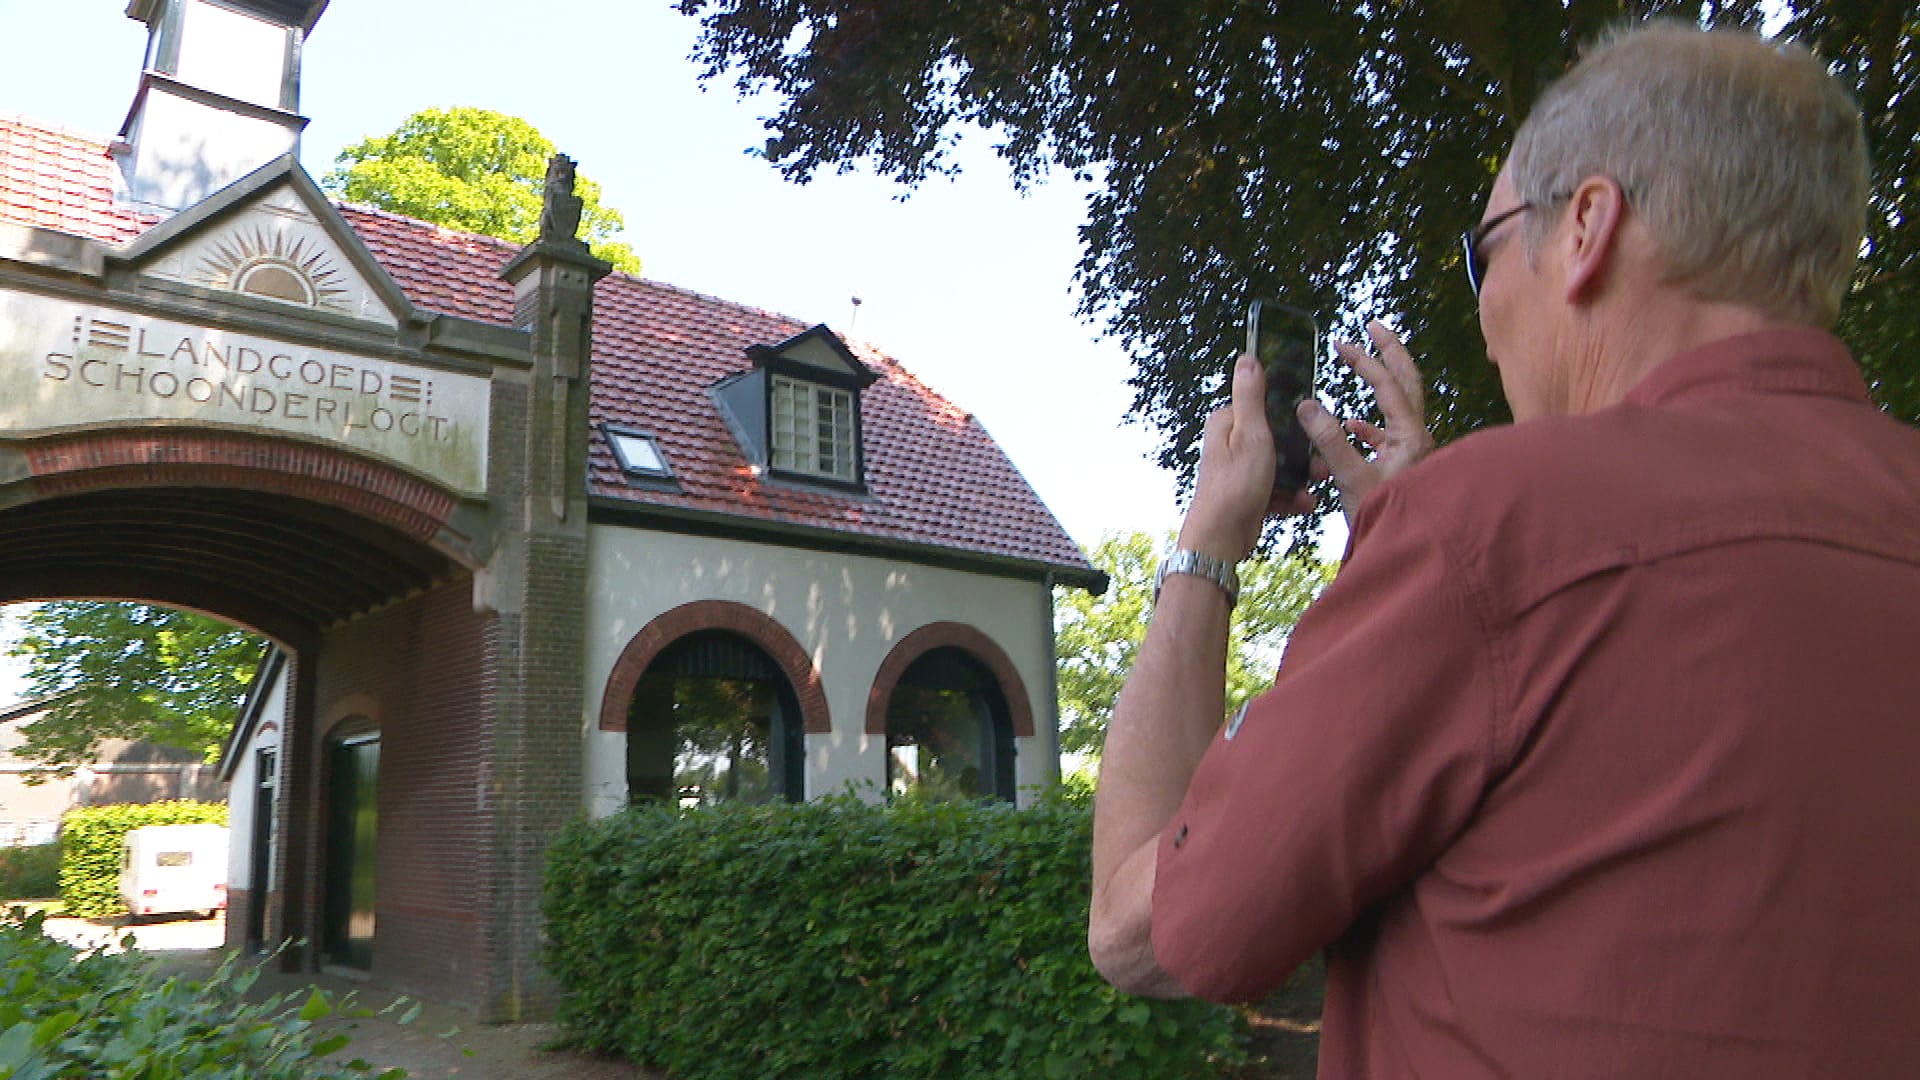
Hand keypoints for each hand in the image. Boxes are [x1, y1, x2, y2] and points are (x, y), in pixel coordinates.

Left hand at [1177, 354, 1314, 564]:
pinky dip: (1291, 496)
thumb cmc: (1234, 486)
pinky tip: (1302, 504)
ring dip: (1301, 477)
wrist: (1221, 538)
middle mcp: (1231, 442)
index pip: (1265, 404)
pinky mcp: (1248, 492)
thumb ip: (1250, 396)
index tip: (1312, 424)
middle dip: (1302, 452)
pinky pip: (1277, 488)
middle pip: (1278, 436)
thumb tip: (1247, 358)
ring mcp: (1240, 468)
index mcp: (1227, 422)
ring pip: (1281, 464)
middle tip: (1321, 464)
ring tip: (1316, 486)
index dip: (1291, 414)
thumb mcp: (1250, 434)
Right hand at [1296, 321, 1432, 527]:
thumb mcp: (1350, 478)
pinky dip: (1370, 423)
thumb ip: (1328, 440)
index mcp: (1410, 436)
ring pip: (1400, 405)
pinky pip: (1389, 433)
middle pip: (1408, 382)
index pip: (1389, 384)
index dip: (1365, 360)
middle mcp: (1418, 438)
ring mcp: (1413, 452)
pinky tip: (1352, 426)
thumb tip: (1307, 404)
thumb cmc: (1383, 517)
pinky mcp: (1404, 467)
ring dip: (1382, 383)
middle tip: (1374, 327)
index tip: (1342, 343)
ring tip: (1362, 367)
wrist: (1404, 551)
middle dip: (1390, 352)